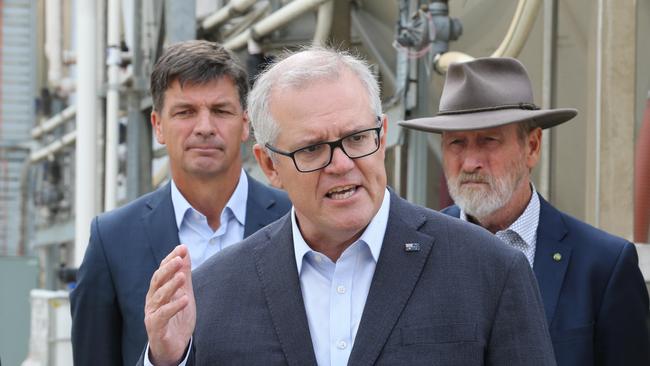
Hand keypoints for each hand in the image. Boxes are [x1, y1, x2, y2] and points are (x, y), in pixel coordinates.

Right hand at [144, 245, 195, 365]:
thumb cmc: (177, 318)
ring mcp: (152, 313)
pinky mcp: (156, 327)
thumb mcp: (184, 292)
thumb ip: (184, 273)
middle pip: (157, 281)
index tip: (182, 248)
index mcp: (158, 290)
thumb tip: (184, 251)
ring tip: (183, 276)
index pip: (162, 270)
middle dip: (168, 269)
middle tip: (179, 259)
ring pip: (160, 296)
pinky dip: (174, 306)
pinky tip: (185, 299)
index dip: (170, 259)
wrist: (173, 347)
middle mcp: (153, 300)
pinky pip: (163, 315)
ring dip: (171, 285)